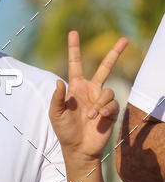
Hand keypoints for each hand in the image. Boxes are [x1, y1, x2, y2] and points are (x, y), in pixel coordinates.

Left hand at [49, 30, 127, 163]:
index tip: (73, 33)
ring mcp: (102, 100)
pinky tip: (98, 118)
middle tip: (125, 39)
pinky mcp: (111, 111)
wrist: (78, 149)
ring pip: (108, 91)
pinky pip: (113, 103)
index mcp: (76, 88)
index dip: (74, 48)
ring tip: (90, 116)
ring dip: (99, 103)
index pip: (76, 64)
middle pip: (105, 67)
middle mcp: (91, 90)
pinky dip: (105, 109)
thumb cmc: (65, 131)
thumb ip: (57, 98)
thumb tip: (59, 82)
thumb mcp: (55, 114)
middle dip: (115, 53)